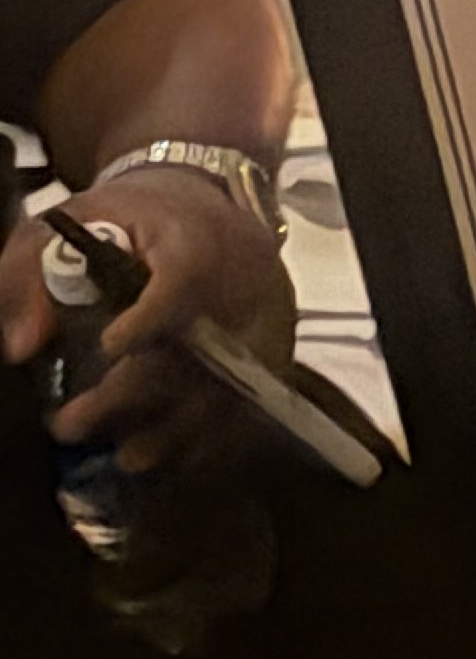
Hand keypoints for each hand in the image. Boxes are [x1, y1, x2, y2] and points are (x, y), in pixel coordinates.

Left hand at [1, 172, 294, 481]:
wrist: (209, 200)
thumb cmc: (133, 214)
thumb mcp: (71, 222)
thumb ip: (31, 275)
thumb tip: (23, 348)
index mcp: (193, 243)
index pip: (181, 284)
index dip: (150, 320)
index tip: (109, 347)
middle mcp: (238, 284)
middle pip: (195, 350)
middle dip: (131, 395)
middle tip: (71, 426)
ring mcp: (260, 321)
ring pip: (226, 386)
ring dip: (175, 430)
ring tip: (126, 458)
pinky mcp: (269, 347)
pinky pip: (245, 399)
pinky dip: (210, 435)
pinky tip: (173, 456)